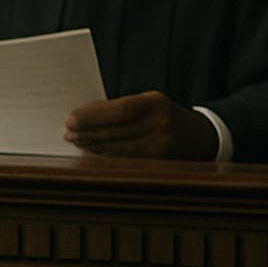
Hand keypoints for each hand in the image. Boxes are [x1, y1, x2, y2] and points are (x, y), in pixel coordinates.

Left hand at [64, 91, 218, 159]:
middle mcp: (162, 125)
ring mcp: (162, 147)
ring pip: (118, 148)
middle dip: (88, 133)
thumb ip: (121, 108)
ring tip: (75, 141)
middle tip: (67, 133)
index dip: (92, 116)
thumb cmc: (164, 114)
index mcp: (156, 103)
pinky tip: (93, 151)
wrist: (200, 136)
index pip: (119, 110)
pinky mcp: (160, 163)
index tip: (70, 119)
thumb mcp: (149, 103)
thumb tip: (83, 115)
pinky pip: (126, 159)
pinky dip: (106, 155)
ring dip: (93, 145)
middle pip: (116, 131)